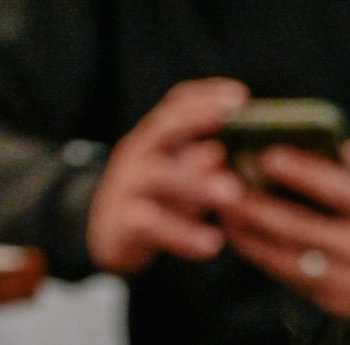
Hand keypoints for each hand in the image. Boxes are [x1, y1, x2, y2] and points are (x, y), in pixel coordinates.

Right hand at [87, 78, 247, 275]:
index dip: (206, 97)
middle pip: (165, 129)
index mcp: (156, 137)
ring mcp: (126, 186)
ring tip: (232, 194)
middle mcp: (138, 154)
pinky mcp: (121, 223)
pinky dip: (182, 234)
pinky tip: (211, 244)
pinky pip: (151, 224)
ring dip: (197, 183)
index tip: (240, 95)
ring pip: (159, 176)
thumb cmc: (156, 200)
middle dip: (197, 123)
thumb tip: (222, 152)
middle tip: (237, 128)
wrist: (108, 237)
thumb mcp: (179, 177)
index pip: (177, 104)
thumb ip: (199, 163)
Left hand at [221, 131, 349, 320]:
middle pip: (303, 228)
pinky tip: (237, 232)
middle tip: (224, 183)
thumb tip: (348, 155)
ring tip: (223, 208)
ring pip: (289, 257)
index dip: (301, 172)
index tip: (265, 154)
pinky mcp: (337, 303)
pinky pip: (289, 277)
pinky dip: (259, 254)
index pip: (339, 191)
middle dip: (259, 205)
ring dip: (250, 233)